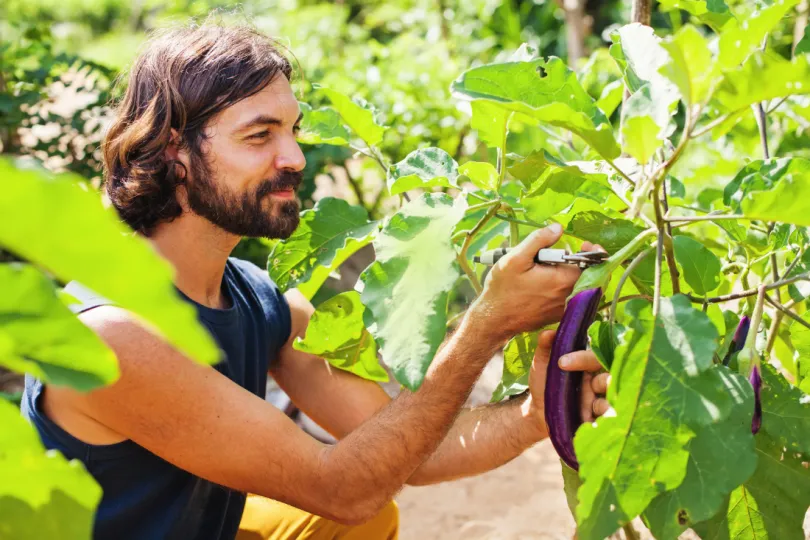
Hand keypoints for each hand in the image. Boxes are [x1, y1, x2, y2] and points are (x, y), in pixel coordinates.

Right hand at [467, 223, 600, 343]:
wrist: (494, 319)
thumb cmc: (503, 288)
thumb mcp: (516, 258)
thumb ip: (539, 240)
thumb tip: (558, 228)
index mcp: (563, 281)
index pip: (590, 264)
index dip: (591, 252)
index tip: (585, 244)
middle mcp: (568, 297)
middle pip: (589, 277)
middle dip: (584, 262)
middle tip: (572, 252)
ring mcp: (564, 309)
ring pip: (582, 289)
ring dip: (577, 276)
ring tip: (560, 266)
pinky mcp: (558, 316)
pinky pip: (573, 300)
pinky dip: (570, 289)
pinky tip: (554, 282)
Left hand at [527, 329, 610, 431]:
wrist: (537, 411)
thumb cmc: (544, 383)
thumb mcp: (542, 364)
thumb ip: (546, 347)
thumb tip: (548, 333)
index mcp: (588, 366)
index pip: (593, 358)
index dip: (581, 359)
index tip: (561, 363)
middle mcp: (598, 382)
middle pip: (609, 379)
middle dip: (603, 382)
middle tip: (596, 385)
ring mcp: (599, 401)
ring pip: (610, 401)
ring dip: (605, 404)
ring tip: (596, 408)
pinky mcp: (597, 420)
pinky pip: (605, 421)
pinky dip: (601, 422)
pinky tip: (592, 424)